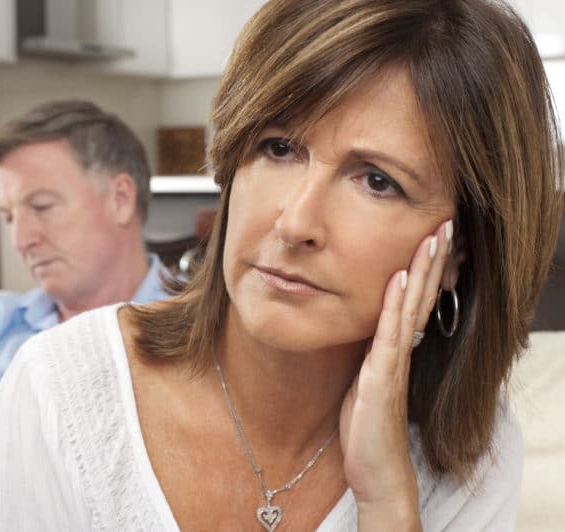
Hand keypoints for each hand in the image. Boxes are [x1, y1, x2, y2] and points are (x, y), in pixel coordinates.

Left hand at [339, 219, 452, 529]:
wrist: (376, 475)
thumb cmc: (367, 431)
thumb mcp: (363, 385)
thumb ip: (368, 359)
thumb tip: (364, 336)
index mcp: (393, 353)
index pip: (411, 303)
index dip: (422, 271)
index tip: (430, 238)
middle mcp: (398, 354)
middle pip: (418, 298)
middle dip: (431, 262)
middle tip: (444, 224)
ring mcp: (393, 365)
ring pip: (410, 309)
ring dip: (421, 272)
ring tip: (433, 237)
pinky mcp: (383, 380)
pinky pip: (390, 336)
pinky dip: (394, 306)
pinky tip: (399, 279)